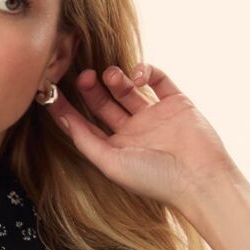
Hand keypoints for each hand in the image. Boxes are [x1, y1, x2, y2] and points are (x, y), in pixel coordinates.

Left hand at [48, 63, 238, 211]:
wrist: (199, 178)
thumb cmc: (154, 179)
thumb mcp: (111, 162)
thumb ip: (85, 140)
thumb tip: (61, 117)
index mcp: (116, 149)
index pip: (85, 123)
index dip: (68, 107)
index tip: (50, 90)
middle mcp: (133, 132)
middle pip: (104, 103)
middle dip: (91, 88)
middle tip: (85, 75)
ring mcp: (155, 116)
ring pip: (128, 88)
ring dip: (116, 77)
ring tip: (111, 75)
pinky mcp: (176, 103)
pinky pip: (158, 79)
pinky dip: (146, 70)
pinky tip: (138, 75)